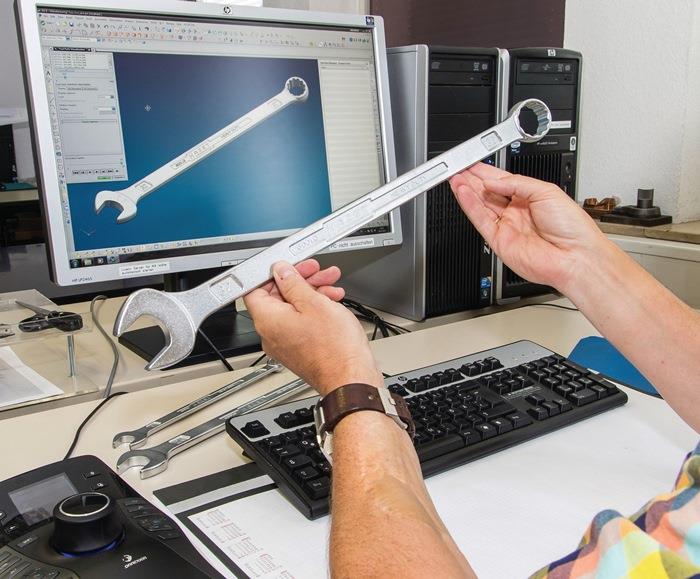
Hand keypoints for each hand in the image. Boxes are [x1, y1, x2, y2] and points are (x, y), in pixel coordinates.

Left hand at [244, 260, 382, 396]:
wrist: (350, 378)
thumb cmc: (334, 348)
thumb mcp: (314, 302)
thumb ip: (293, 283)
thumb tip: (281, 271)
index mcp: (267, 320)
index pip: (255, 289)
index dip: (272, 274)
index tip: (289, 266)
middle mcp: (271, 334)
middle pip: (277, 297)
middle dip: (300, 280)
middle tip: (317, 271)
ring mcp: (284, 343)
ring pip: (292, 309)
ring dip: (312, 293)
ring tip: (332, 286)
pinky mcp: (298, 350)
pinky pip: (300, 323)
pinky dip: (315, 310)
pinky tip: (332, 302)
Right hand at [449, 163, 608, 292]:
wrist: (575, 256)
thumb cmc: (572, 227)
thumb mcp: (546, 191)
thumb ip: (517, 183)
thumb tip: (492, 181)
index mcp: (530, 197)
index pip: (501, 181)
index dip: (485, 171)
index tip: (472, 162)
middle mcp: (516, 212)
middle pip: (487, 192)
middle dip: (471, 179)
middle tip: (457, 167)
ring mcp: (507, 227)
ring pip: (480, 206)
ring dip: (466, 191)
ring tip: (455, 178)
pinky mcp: (499, 241)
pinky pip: (480, 221)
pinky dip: (470, 206)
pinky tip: (463, 193)